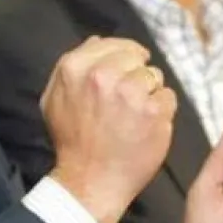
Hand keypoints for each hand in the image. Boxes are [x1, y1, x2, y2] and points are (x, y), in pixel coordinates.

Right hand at [43, 36, 175, 222]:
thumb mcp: (54, 99)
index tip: (124, 75)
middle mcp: (103, 75)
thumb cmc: (72, 142)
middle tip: (126, 103)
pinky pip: (168, 97)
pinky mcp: (154, 110)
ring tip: (133, 118)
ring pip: (155, 77)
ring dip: (149, 94)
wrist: (90, 181)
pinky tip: (145, 128)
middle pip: (137, 59)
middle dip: (135, 76)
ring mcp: (131, 92)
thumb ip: (71, 66)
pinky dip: (161, 112)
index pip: (114, 44)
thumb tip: (97, 40)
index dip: (123, 58)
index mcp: (76, 67)